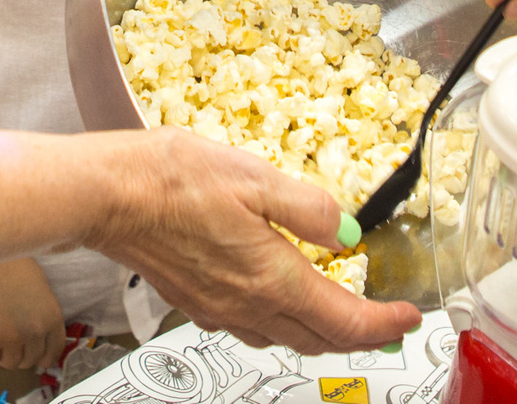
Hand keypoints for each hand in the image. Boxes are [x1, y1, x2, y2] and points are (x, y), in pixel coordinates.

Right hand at [0, 256, 69, 373]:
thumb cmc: (12, 265)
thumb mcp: (40, 291)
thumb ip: (42, 318)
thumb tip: (38, 344)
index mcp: (52, 319)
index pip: (53, 353)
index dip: (43, 357)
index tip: (36, 356)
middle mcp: (35, 332)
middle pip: (30, 361)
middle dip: (21, 353)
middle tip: (10, 340)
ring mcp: (11, 338)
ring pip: (10, 363)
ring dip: (4, 353)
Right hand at [88, 129, 419, 354]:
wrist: (107, 195)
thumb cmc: (171, 179)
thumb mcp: (255, 176)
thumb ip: (309, 208)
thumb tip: (347, 232)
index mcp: (271, 278)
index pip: (345, 321)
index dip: (385, 325)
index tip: (409, 318)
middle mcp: (247, 305)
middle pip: (320, 340)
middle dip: (361, 336)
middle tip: (387, 324)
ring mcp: (219, 309)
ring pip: (285, 338)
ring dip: (322, 334)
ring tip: (342, 316)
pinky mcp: (196, 302)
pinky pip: (253, 327)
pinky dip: (283, 323)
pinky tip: (280, 300)